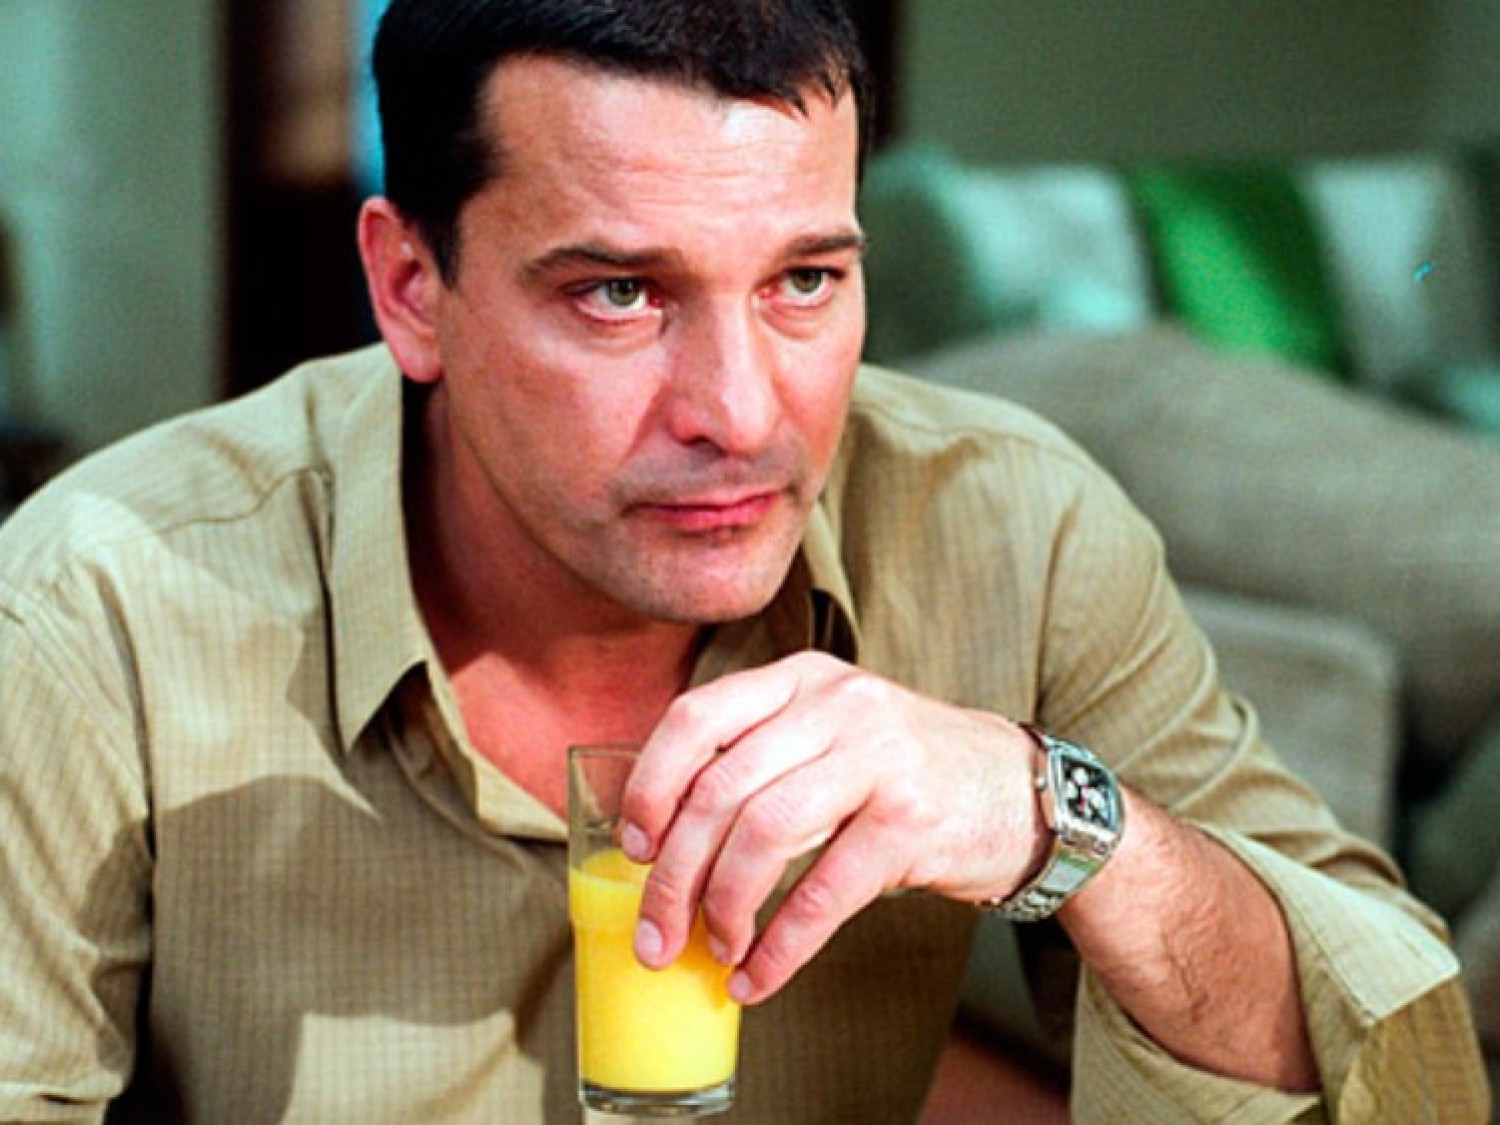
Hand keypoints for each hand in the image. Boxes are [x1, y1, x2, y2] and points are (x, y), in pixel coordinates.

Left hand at [618, 651, 1045, 1003]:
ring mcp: (878, 758)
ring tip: (715, 950)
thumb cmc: (904, 771)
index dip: (651, 786)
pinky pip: (823, 892)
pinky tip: (760, 975)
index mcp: (801, 679)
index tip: (635, 847)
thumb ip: (761, 757)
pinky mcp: (912, 821)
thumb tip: (662, 842)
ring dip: (723, 908)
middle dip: (673, 874)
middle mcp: (836, 705)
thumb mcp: (831, 732)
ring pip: (764, 835)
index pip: (696, 717)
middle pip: (720, 789)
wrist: (1023, 791)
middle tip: (657, 932)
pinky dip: (782, 946)